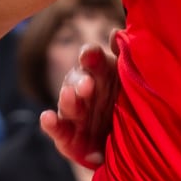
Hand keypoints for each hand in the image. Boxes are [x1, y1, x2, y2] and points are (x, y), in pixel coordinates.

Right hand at [39, 28, 120, 167]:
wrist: (132, 146)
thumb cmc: (132, 107)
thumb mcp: (134, 84)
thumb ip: (126, 59)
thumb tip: (114, 34)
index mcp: (101, 73)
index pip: (93, 59)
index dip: (91, 56)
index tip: (90, 55)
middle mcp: (84, 90)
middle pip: (77, 80)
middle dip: (81, 81)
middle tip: (88, 85)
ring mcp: (74, 113)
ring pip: (67, 103)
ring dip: (68, 100)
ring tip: (70, 97)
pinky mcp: (66, 137)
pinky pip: (57, 129)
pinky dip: (50, 123)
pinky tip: (47, 118)